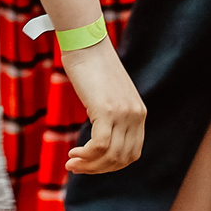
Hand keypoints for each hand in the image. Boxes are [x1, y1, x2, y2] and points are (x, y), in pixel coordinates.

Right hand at [57, 41, 145, 174]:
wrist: (85, 41)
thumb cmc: (91, 64)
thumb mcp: (108, 93)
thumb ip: (110, 113)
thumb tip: (99, 133)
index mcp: (139, 113)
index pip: (132, 153)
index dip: (110, 165)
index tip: (90, 164)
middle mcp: (135, 115)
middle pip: (121, 159)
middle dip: (98, 169)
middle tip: (75, 167)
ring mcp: (123, 114)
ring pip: (110, 156)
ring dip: (89, 165)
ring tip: (71, 164)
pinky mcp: (106, 110)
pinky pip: (99, 146)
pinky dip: (86, 156)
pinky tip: (72, 155)